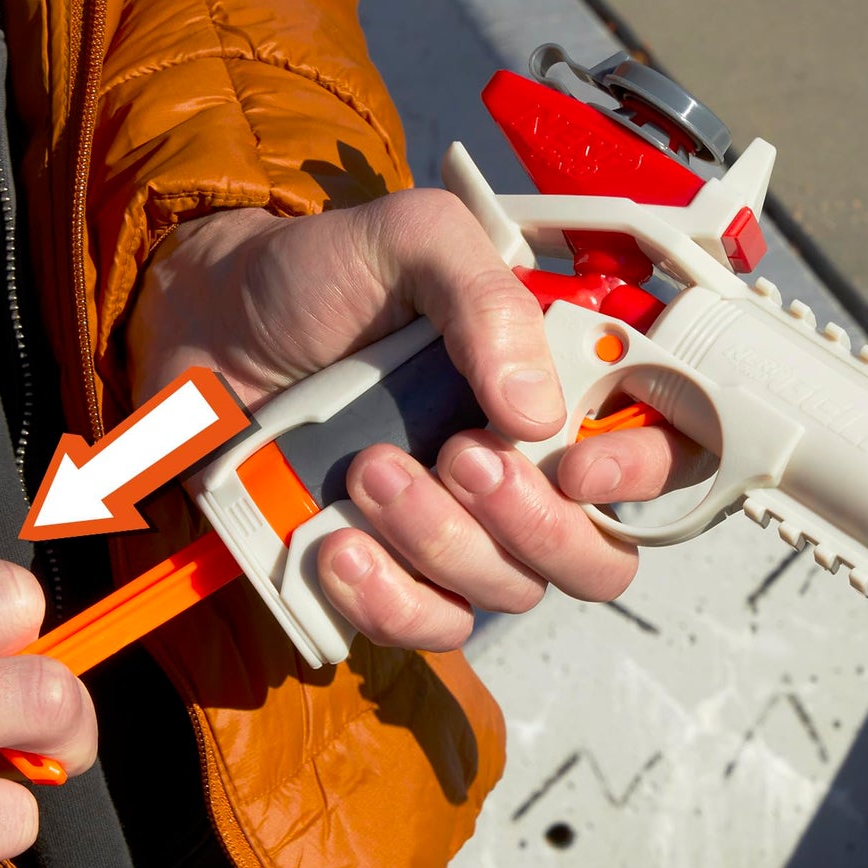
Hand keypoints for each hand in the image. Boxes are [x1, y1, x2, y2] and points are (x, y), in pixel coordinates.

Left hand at [127, 192, 687, 649]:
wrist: (207, 321)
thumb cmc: (320, 276)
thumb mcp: (412, 241)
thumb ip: (487, 297)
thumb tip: (538, 415)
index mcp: (554, 388)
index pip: (661, 457)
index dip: (643, 475)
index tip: (576, 460)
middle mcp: (524, 470)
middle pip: (597, 557)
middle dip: (533, 522)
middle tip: (457, 455)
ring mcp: (457, 533)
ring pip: (507, 592)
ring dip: (441, 540)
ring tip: (369, 469)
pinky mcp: (386, 576)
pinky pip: (427, 626)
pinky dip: (389, 599)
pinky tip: (337, 545)